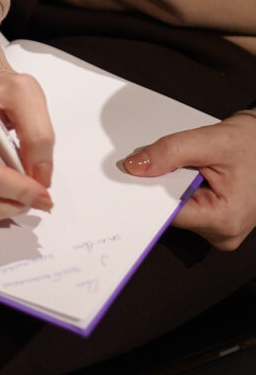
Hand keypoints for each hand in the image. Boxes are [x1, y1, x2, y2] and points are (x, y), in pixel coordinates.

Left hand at [123, 113, 255, 250]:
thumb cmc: (252, 143)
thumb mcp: (212, 140)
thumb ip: (170, 152)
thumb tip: (134, 166)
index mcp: (225, 221)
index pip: (169, 212)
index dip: (148, 192)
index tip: (131, 176)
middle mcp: (222, 233)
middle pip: (171, 211)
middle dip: (161, 185)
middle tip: (157, 161)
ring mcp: (219, 230)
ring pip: (177, 207)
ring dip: (172, 185)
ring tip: (186, 164)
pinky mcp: (216, 220)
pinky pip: (186, 205)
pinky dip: (181, 187)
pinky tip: (188, 171)